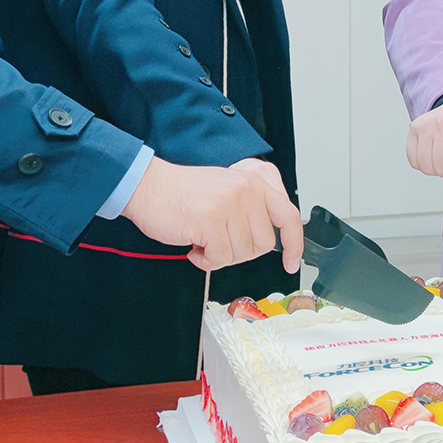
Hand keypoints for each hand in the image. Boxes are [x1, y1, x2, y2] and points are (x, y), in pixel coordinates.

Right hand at [121, 155, 304, 274]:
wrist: (148, 186)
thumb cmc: (185, 191)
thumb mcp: (229, 187)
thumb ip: (253, 205)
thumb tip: (272, 237)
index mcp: (255, 180)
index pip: (288, 215)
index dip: (294, 244)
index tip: (291, 262)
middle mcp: (247, 189)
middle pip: (264, 244)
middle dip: (241, 251)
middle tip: (220, 240)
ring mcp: (230, 204)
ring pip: (242, 254)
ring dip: (220, 255)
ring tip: (204, 239)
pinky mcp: (211, 221)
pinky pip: (220, 259)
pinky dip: (205, 260)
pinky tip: (194, 246)